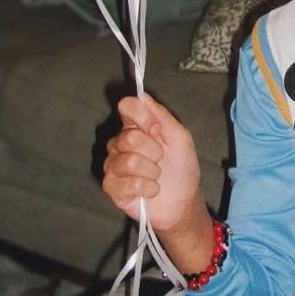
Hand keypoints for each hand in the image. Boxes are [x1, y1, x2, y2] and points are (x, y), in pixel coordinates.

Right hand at [102, 95, 203, 232]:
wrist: (183, 200)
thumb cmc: (182, 165)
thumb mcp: (180, 136)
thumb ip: (161, 116)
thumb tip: (141, 95)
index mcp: (137, 126)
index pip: (127, 106)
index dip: (141, 116)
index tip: (156, 129)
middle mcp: (120, 142)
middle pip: (128, 137)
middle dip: (153, 150)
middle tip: (161, 158)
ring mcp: (113, 165)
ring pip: (128, 161)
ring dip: (151, 171)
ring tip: (157, 176)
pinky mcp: (111, 187)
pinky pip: (126, 183)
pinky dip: (147, 187)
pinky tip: (151, 189)